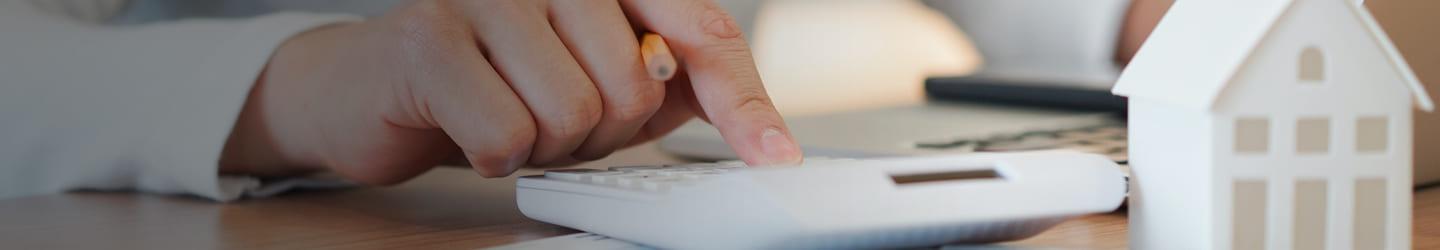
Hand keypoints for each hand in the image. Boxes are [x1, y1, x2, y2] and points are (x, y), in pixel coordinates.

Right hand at [219, 0, 802, 183]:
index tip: (774, 155)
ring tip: (507, 120)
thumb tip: (746, 122)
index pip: (701, 31)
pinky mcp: (430, 35)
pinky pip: (508, 132)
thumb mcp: (592, 86)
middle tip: (552, 121)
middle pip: (637, 86)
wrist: (368, 88)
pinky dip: (493, 154)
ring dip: (545, 146)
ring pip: (576, 112)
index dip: (742, 100)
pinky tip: (468, 130)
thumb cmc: (489, 83)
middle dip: (602, 133)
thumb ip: (663, 88)